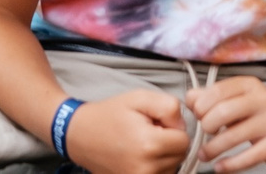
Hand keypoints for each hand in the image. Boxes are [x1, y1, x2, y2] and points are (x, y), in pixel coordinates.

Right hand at [65, 89, 191, 173]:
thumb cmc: (109, 115)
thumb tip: (183, 126)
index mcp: (149, 145)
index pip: (184, 141)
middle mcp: (146, 169)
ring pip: (171, 168)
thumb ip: (169, 106)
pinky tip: (140, 155)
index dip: (173, 128)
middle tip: (147, 130)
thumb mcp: (139, 98)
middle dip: (169, 142)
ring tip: (141, 143)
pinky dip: (155, 166)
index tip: (156, 123)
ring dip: (163, 155)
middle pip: (179, 156)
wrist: (80, 134)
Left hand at [188, 76, 265, 172]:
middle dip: (206, 126)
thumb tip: (189, 100)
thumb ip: (210, 97)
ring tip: (204, 154)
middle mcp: (263, 99)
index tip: (196, 115)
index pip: (217, 91)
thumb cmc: (257, 113)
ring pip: (233, 136)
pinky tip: (220, 166)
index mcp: (249, 84)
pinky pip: (248, 157)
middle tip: (204, 133)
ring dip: (212, 149)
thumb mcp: (236, 99)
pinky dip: (229, 165)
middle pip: (223, 112)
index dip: (201, 105)